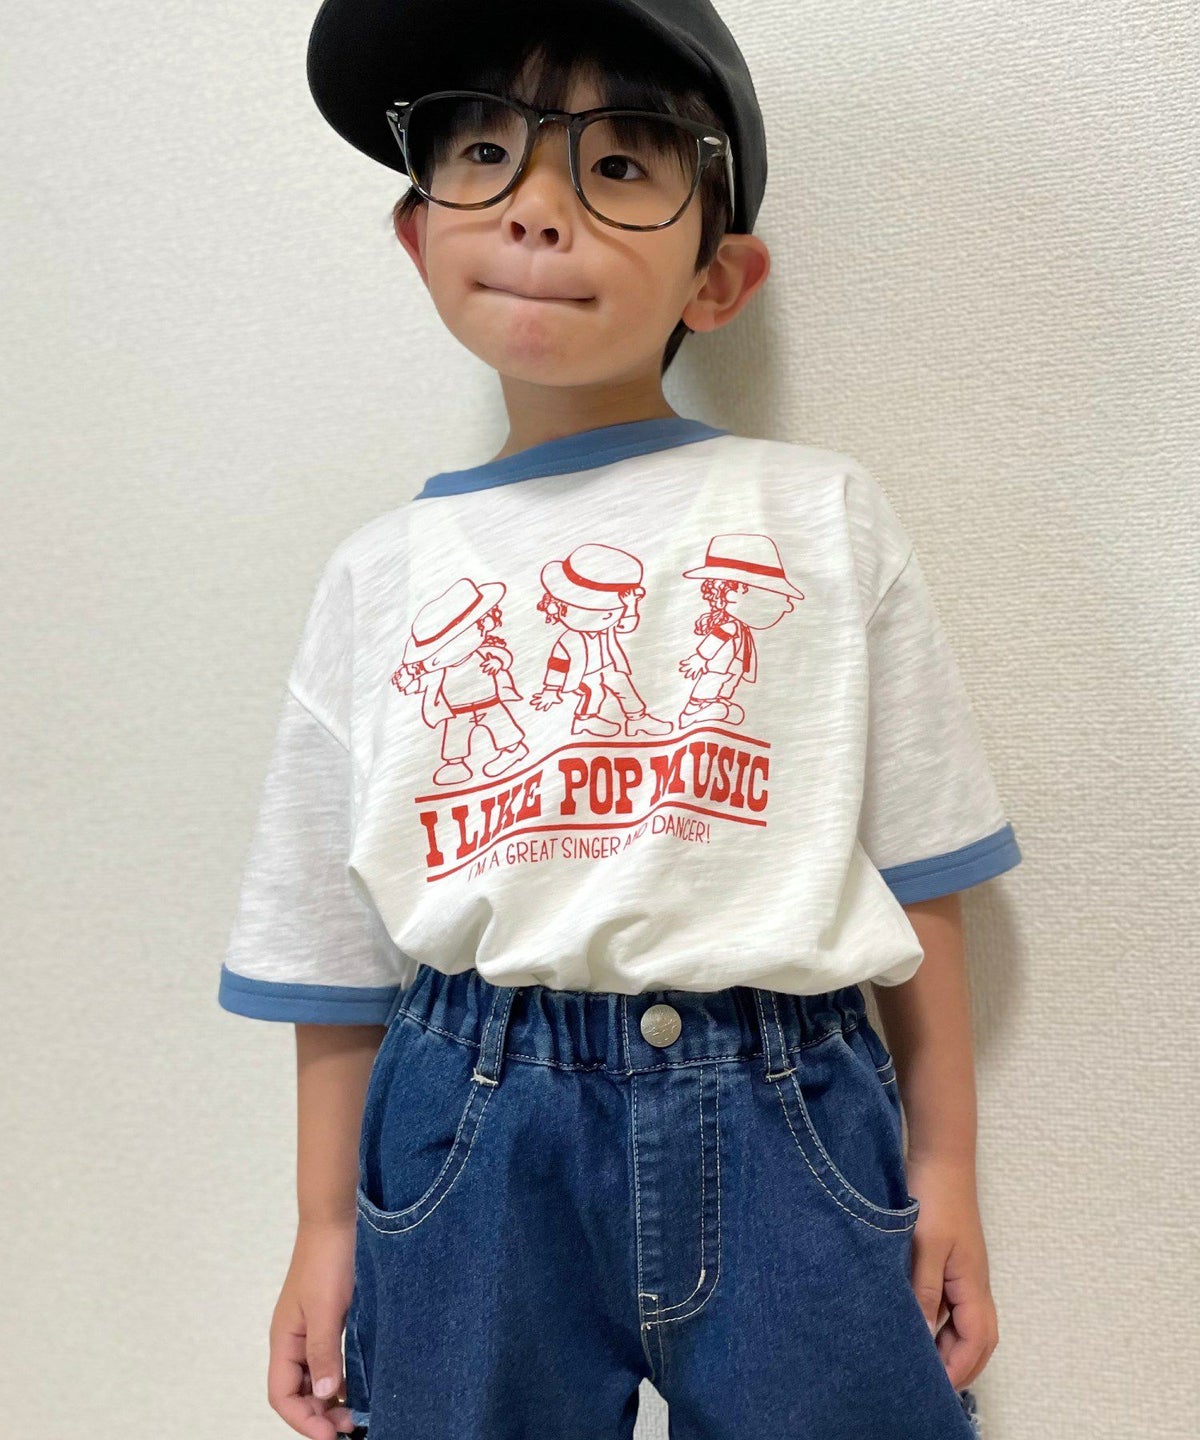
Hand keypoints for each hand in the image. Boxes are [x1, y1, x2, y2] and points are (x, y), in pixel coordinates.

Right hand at [268, 1217, 358, 1438]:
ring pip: (312, 1379)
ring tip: (354, 1415)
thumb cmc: (327, 1262)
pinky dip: (337, 1380)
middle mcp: (292, 1341)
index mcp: (284, 1340)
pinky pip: (325, 1362)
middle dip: (318, 1415)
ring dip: (328, 1401)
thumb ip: (324, 1351)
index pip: (282, 1396)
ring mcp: (308, 1332)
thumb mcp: (327, 1309)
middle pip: (296, 1392)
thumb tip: (327, 1394)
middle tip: (350, 1427)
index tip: (330, 1436)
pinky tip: (354, 1386)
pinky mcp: (325, 1322)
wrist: (334, 1222)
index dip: (303, 1420)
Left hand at [905, 1154, 998, 1390]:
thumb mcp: (924, 1246)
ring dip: (947, 1346)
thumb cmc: (935, 1197)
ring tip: (917, 1362)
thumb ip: (922, 1290)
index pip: (976, 1340)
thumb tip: (917, 1334)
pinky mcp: (951, 1260)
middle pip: (977, 1339)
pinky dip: (938, 1323)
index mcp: (972, 1283)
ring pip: (964, 1323)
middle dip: (958, 1366)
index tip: (932, 1387)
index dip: (958, 1367)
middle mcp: (973, 1283)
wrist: (939, 1155)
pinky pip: (952, 1305)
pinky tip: (914, 1324)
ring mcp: (964, 1272)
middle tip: (926, 1385)